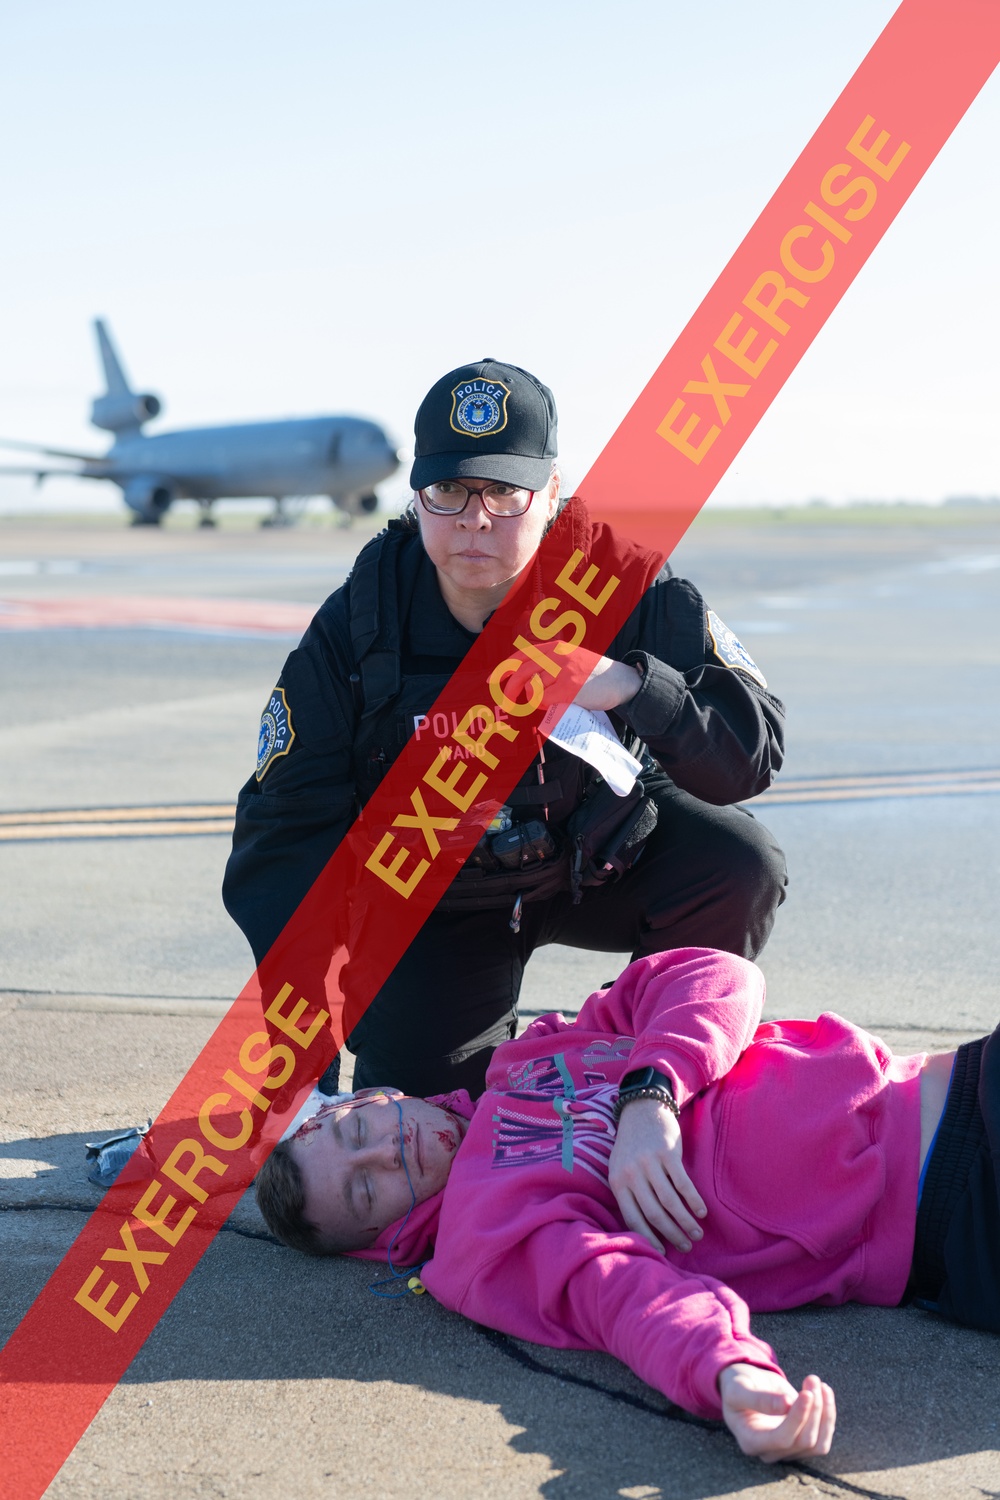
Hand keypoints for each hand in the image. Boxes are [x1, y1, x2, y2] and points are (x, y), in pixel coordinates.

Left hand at [498, 649, 641, 715]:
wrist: (621, 680)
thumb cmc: (595, 674)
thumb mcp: (572, 659)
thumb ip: (551, 664)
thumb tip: (526, 679)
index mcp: (556, 649)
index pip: (522, 656)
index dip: (504, 669)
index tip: (493, 680)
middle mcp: (557, 657)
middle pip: (521, 674)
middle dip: (510, 690)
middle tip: (507, 704)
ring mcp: (562, 673)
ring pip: (532, 689)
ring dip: (534, 700)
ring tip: (547, 702)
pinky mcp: (568, 690)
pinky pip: (542, 699)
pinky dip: (543, 705)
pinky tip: (554, 704)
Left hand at [608, 1097, 705, 1252]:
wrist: (641, 1109)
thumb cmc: (631, 1145)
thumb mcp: (620, 1168)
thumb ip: (628, 1193)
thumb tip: (644, 1228)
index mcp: (617, 1181)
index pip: (632, 1218)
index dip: (649, 1238)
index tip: (664, 1252)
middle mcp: (632, 1174)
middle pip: (654, 1213)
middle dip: (672, 1234)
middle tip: (686, 1246)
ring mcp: (649, 1163)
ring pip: (670, 1201)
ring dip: (686, 1221)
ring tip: (696, 1234)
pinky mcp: (667, 1154)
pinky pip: (683, 1183)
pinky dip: (693, 1200)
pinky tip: (701, 1211)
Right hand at [718, 1364, 835, 1461]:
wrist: (745, 1387)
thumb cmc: (738, 1386)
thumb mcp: (740, 1388)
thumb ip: (759, 1398)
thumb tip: (788, 1404)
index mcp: (751, 1441)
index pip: (782, 1439)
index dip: (797, 1419)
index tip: (807, 1393)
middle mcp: (771, 1452)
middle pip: (803, 1441)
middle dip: (813, 1409)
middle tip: (811, 1378)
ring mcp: (788, 1451)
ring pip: (818, 1444)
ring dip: (824, 1413)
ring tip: (819, 1383)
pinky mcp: (802, 1443)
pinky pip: (823, 1438)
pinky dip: (828, 1415)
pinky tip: (824, 1391)